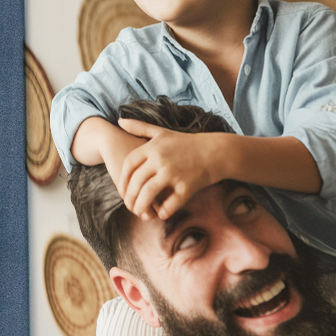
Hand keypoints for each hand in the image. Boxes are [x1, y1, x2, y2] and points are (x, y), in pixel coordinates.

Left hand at [112, 120, 226, 220]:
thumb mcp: (162, 132)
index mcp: (152, 148)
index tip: (123, 191)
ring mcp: (173, 173)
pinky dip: (163, 212)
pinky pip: (169, 205)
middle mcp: (160, 160)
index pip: (129, 166)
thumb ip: (140, 127)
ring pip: (148, 194)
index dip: (123, 181)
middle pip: (136, 182)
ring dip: (141, 208)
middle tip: (130, 207)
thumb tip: (119, 120)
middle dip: (130, 198)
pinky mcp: (186, 186)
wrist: (216, 152)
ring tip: (141, 214)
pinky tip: (161, 215)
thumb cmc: (187, 143)